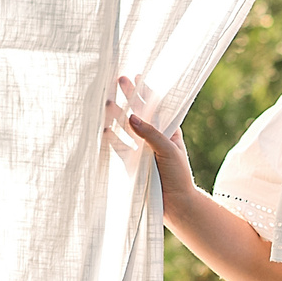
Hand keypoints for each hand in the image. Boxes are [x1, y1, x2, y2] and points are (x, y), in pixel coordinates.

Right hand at [105, 75, 194, 202]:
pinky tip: (103, 129)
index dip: (147, 92)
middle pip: (139, 113)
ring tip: (107, 101)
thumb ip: (150, 134)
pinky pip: (119, 147)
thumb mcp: (169, 150)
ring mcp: (142, 150)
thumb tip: (131, 117)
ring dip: (117, 115)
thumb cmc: (179, 175)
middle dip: (129, 97)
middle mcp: (154, 137)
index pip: (157, 106)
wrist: (177, 204)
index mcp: (168, 131)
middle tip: (118, 80)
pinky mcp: (132, 163)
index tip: (137, 76)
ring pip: (126, 128)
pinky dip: (111, 138)